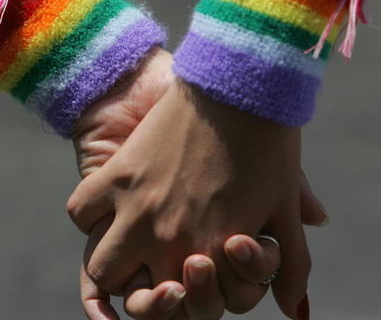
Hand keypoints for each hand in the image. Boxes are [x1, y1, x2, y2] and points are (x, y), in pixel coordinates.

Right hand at [71, 49, 326, 318]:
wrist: (235, 82)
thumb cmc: (268, 144)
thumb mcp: (283, 207)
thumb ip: (291, 265)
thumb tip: (298, 311)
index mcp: (213, 253)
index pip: (187, 308)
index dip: (186, 301)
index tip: (192, 276)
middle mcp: (169, 240)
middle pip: (138, 300)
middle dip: (148, 297)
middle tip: (159, 275)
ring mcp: (136, 209)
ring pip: (101, 268)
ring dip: (113, 267)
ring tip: (128, 251)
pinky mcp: (115, 175)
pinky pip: (82, 212)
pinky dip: (89, 216)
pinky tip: (107, 210)